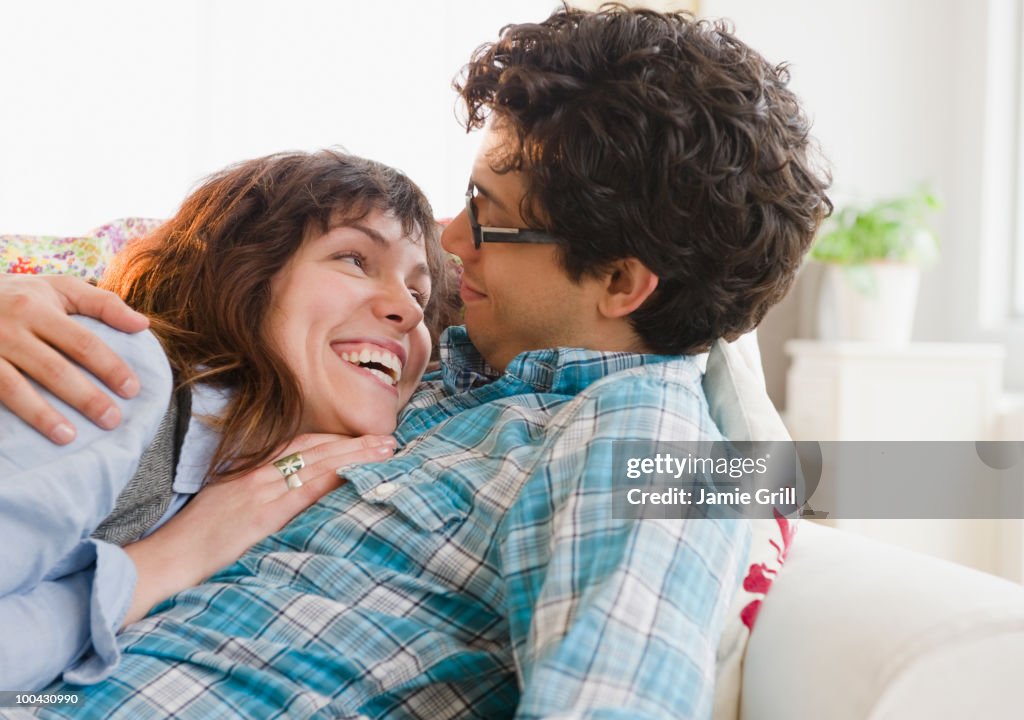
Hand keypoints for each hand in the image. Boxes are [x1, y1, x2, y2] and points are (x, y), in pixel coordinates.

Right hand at [0, 274, 148, 443]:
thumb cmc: (19, 295)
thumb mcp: (58, 288)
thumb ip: (102, 304)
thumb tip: (143, 325)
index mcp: (37, 307)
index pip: (81, 342)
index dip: (109, 367)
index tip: (132, 390)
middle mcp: (9, 328)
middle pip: (52, 368)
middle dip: (85, 397)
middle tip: (112, 420)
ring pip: (13, 388)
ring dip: (42, 415)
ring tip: (69, 437)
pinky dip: (5, 414)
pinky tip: (21, 436)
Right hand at [121, 433, 396, 624]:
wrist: (167, 558)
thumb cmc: (193, 540)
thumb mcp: (224, 506)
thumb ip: (254, 495)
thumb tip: (285, 496)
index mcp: (249, 472)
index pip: (300, 445)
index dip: (334, 440)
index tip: (362, 438)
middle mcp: (257, 476)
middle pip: (315, 450)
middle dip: (354, 444)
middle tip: (389, 440)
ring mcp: (259, 493)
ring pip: (316, 465)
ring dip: (354, 456)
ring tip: (386, 453)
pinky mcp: (261, 516)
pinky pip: (302, 493)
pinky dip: (331, 481)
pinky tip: (355, 476)